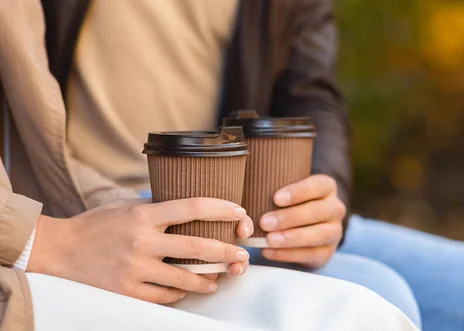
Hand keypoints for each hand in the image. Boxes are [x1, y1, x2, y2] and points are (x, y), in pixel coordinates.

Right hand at [28, 197, 252, 303]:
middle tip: (242, 255)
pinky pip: (163, 296)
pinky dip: (178, 294)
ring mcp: (135, 268)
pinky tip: (185, 290)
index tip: (239, 212)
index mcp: (144, 215)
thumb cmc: (95, 225)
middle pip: (197, 246)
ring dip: (207, 280)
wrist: (58, 250)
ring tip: (218, 280)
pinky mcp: (127, 290)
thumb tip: (188, 209)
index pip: (192, 207)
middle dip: (226, 251)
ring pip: (184, 278)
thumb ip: (156, 208)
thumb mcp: (126, 206)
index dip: (221, 209)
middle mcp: (142, 241)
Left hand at [259, 174, 345, 267]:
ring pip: (319, 234)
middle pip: (318, 211)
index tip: (276, 198)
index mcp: (326, 187)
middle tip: (265, 222)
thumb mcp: (287, 191)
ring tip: (269, 240)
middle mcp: (335, 208)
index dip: (298, 192)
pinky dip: (288, 254)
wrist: (307, 227)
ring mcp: (334, 231)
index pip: (317, 186)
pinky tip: (269, 251)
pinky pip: (311, 254)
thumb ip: (272, 188)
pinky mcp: (328, 252)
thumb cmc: (289, 203)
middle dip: (290, 217)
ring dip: (292, 238)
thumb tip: (248, 188)